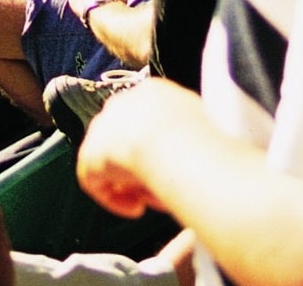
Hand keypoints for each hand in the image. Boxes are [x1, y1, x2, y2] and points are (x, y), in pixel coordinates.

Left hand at [76, 79, 204, 218]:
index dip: (162, 152)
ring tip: (153, 200)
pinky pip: (95, 181)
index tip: (177, 172)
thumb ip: (198, 134)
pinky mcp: (90, 153)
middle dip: (144, 167)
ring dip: (132, 184)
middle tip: (164, 189)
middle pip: (129, 141)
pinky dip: (115, 199)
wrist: (176, 141)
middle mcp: (124, 103)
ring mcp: (103, 126)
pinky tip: (136, 209)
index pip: (150, 124)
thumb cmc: (205, 139)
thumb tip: (206, 154)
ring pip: (113, 161)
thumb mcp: (212, 126)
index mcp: (153, 93)